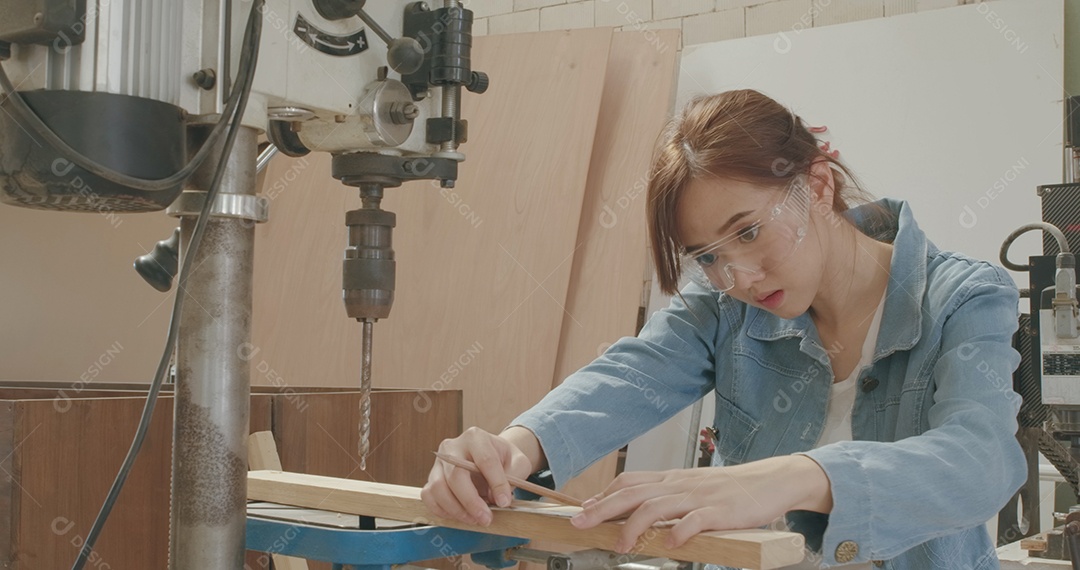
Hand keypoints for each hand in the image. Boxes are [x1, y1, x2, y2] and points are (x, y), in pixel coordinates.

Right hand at [421, 426, 535, 525]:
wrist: (489, 456)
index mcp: (476, 437)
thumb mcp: (518, 462)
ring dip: (456, 509)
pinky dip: (442, 510)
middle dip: (471, 502)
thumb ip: (513, 477)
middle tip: (486, 518)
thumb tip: (497, 498)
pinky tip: (459, 516)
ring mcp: (439, 462)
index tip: (504, 502)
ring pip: (438, 488)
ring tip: (474, 519)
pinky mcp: (432, 477)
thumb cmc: (503, 459)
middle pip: (456, 475)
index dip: (496, 483)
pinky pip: (428, 496)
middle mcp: (453, 447)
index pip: (485, 460)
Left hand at [569, 455, 831, 553]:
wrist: (770, 481)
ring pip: (658, 506)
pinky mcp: (720, 511)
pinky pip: (696, 520)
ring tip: (621, 545)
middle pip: (633, 493)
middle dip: (603, 508)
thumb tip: (634, 515)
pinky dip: (680, 530)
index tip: (581, 510)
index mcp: (671, 479)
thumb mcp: (692, 489)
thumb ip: (665, 499)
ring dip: (635, 525)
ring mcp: (699, 497)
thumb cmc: (729, 490)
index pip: (629, 482)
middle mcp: (679, 485)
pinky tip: (669, 543)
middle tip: (580, 524)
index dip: (603, 496)